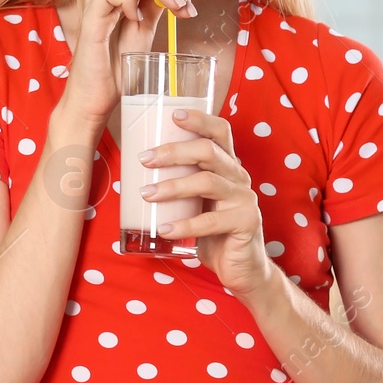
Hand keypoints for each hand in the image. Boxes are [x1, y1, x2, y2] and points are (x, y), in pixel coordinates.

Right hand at [58, 0, 196, 128]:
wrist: (97, 98)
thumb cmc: (116, 70)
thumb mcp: (144, 34)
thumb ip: (156, 9)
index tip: (188, 5)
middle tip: (185, 6)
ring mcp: (97, 4)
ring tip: (172, 8)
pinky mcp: (90, 17)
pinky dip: (129, 0)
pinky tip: (137, 20)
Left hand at [140, 107, 275, 298]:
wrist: (242, 269)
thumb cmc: (213, 231)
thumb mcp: (196, 202)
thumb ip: (180, 183)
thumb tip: (135, 169)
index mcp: (228, 166)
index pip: (220, 131)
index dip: (200, 119)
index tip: (173, 113)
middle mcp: (239, 177)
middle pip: (208, 152)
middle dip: (173, 152)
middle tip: (144, 159)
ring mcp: (245, 200)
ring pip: (206, 182)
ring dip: (172, 186)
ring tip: (146, 194)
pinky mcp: (247, 223)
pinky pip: (211, 222)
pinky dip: (184, 225)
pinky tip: (163, 229)